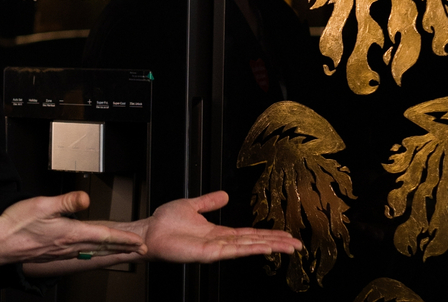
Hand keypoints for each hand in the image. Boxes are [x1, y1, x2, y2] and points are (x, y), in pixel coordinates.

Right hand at [0, 191, 145, 265]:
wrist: (0, 243)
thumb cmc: (17, 225)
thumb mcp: (43, 205)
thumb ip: (66, 201)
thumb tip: (86, 198)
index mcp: (70, 233)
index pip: (104, 236)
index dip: (124, 239)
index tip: (139, 243)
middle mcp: (69, 245)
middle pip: (102, 247)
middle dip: (123, 248)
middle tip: (139, 250)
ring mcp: (61, 251)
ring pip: (92, 252)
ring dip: (109, 250)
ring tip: (121, 250)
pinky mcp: (53, 252)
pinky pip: (80, 253)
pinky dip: (92, 252)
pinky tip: (90, 251)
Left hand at [137, 191, 300, 262]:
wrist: (149, 230)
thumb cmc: (165, 222)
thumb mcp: (192, 205)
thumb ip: (209, 202)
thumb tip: (225, 195)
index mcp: (217, 232)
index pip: (249, 234)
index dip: (268, 234)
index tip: (286, 234)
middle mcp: (219, 242)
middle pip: (254, 242)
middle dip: (277, 243)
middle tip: (297, 245)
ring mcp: (215, 249)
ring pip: (248, 248)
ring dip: (269, 246)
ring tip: (288, 247)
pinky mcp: (207, 254)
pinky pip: (232, 251)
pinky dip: (249, 249)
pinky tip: (264, 248)